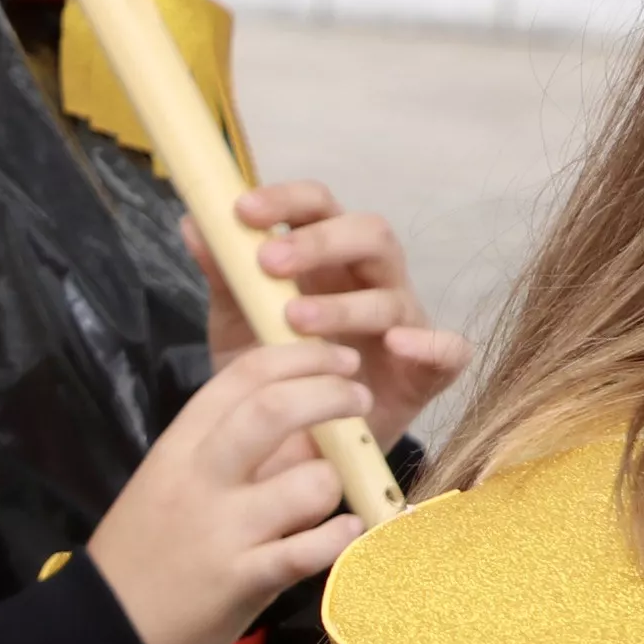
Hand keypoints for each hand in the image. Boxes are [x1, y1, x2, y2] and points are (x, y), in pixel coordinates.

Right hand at [85, 339, 375, 643]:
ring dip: (336, 486)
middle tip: (357, 400)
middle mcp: (199, 479)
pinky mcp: (245, 579)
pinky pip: (313, 549)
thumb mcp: (168, 487)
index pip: (241, 377)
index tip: (338, 359)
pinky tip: (345, 534)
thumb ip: (228, 455)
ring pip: (310, 483)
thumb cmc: (140, 553)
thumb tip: (304, 428)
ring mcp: (223, 529)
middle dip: (330, 395)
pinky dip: (341, 538)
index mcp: (177, 448)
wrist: (107, 630)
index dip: (300, 357)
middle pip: (274, 410)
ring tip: (333, 501)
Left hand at [195, 182, 465, 446]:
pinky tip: (397, 345)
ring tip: (294, 320)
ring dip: (344, 304)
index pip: (319, 207)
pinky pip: (449, 351)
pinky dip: (430, 344)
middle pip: (369, 234)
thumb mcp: (237, 320)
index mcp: (325, 258)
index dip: (288, 200)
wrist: (288, 443)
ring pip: (393, 294)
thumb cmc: (272, 366)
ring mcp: (403, 324)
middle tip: (269, 262)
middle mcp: (369, 281)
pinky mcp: (425, 372)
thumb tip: (193, 222)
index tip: (244, 210)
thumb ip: (223, 275)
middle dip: (320, 242)